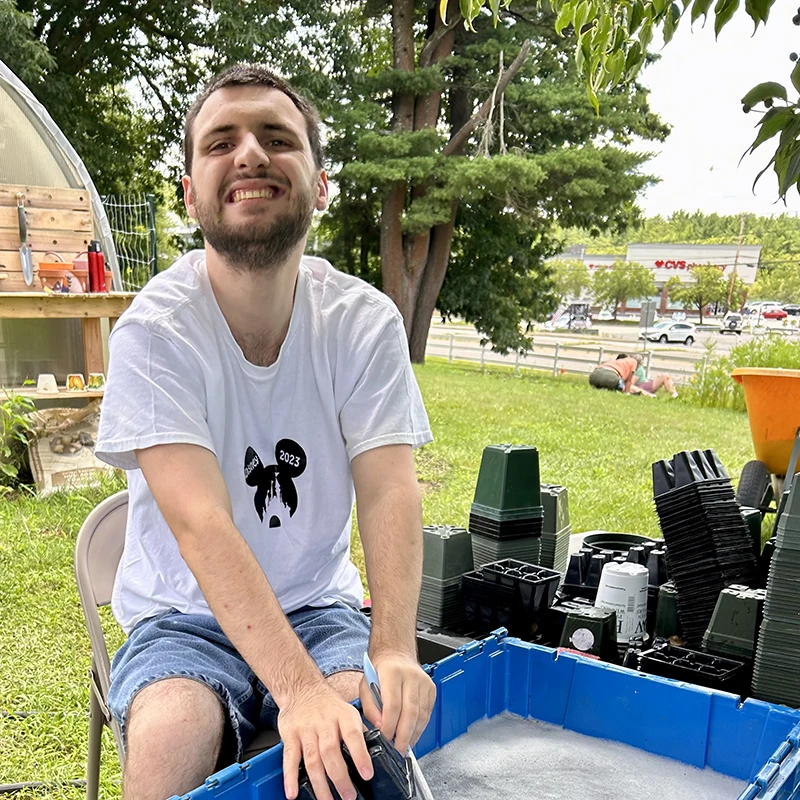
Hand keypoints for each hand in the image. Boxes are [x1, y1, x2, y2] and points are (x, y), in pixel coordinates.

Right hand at [279, 682, 373, 799]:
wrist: (302, 688)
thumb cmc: (328, 705)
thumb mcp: (348, 711)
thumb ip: (360, 731)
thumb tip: (379, 748)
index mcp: (343, 716)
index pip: (353, 735)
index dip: (360, 755)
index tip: (367, 774)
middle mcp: (324, 722)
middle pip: (331, 752)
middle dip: (340, 778)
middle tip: (348, 796)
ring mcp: (306, 729)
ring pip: (313, 759)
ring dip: (320, 784)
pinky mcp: (290, 735)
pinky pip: (290, 758)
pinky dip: (290, 777)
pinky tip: (292, 792)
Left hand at [359, 652, 435, 754]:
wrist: (396, 654)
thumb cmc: (379, 671)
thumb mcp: (365, 686)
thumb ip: (370, 707)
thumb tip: (380, 726)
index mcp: (392, 672)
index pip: (393, 705)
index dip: (389, 726)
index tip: (385, 739)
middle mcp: (410, 676)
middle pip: (410, 712)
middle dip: (403, 736)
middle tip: (397, 750)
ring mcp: (423, 681)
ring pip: (421, 715)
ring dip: (413, 734)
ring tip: (404, 746)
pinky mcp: (431, 688)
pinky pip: (428, 713)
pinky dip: (420, 728)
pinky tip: (412, 735)